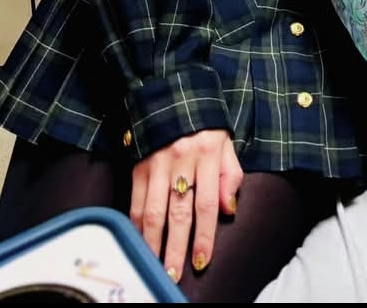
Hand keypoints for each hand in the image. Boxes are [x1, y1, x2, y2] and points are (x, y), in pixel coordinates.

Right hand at [131, 128, 242, 281]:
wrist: (172, 92)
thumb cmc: (204, 123)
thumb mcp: (226, 142)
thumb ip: (230, 174)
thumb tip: (228, 209)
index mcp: (208, 154)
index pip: (206, 203)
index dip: (204, 235)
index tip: (202, 261)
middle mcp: (181, 160)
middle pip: (178, 212)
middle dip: (176, 247)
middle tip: (173, 275)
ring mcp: (157, 163)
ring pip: (154, 211)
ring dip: (153, 243)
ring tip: (154, 266)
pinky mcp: (138, 165)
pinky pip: (135, 201)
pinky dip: (136, 225)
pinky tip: (138, 242)